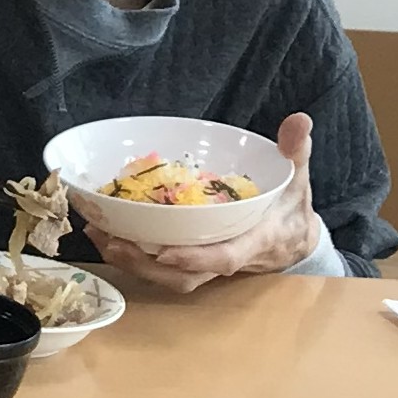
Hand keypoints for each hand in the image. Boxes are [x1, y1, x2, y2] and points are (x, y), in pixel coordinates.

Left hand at [81, 112, 326, 293]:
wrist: (293, 241)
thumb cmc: (291, 209)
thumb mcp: (297, 178)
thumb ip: (295, 151)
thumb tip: (298, 120)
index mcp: (255, 241)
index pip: (225, 257)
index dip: (196, 258)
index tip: (165, 252)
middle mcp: (228, 261)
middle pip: (184, 276)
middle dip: (145, 265)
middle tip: (112, 239)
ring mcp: (208, 267)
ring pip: (168, 278)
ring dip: (131, 262)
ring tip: (100, 235)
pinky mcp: (193, 265)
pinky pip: (161, 269)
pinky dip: (134, 257)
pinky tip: (108, 234)